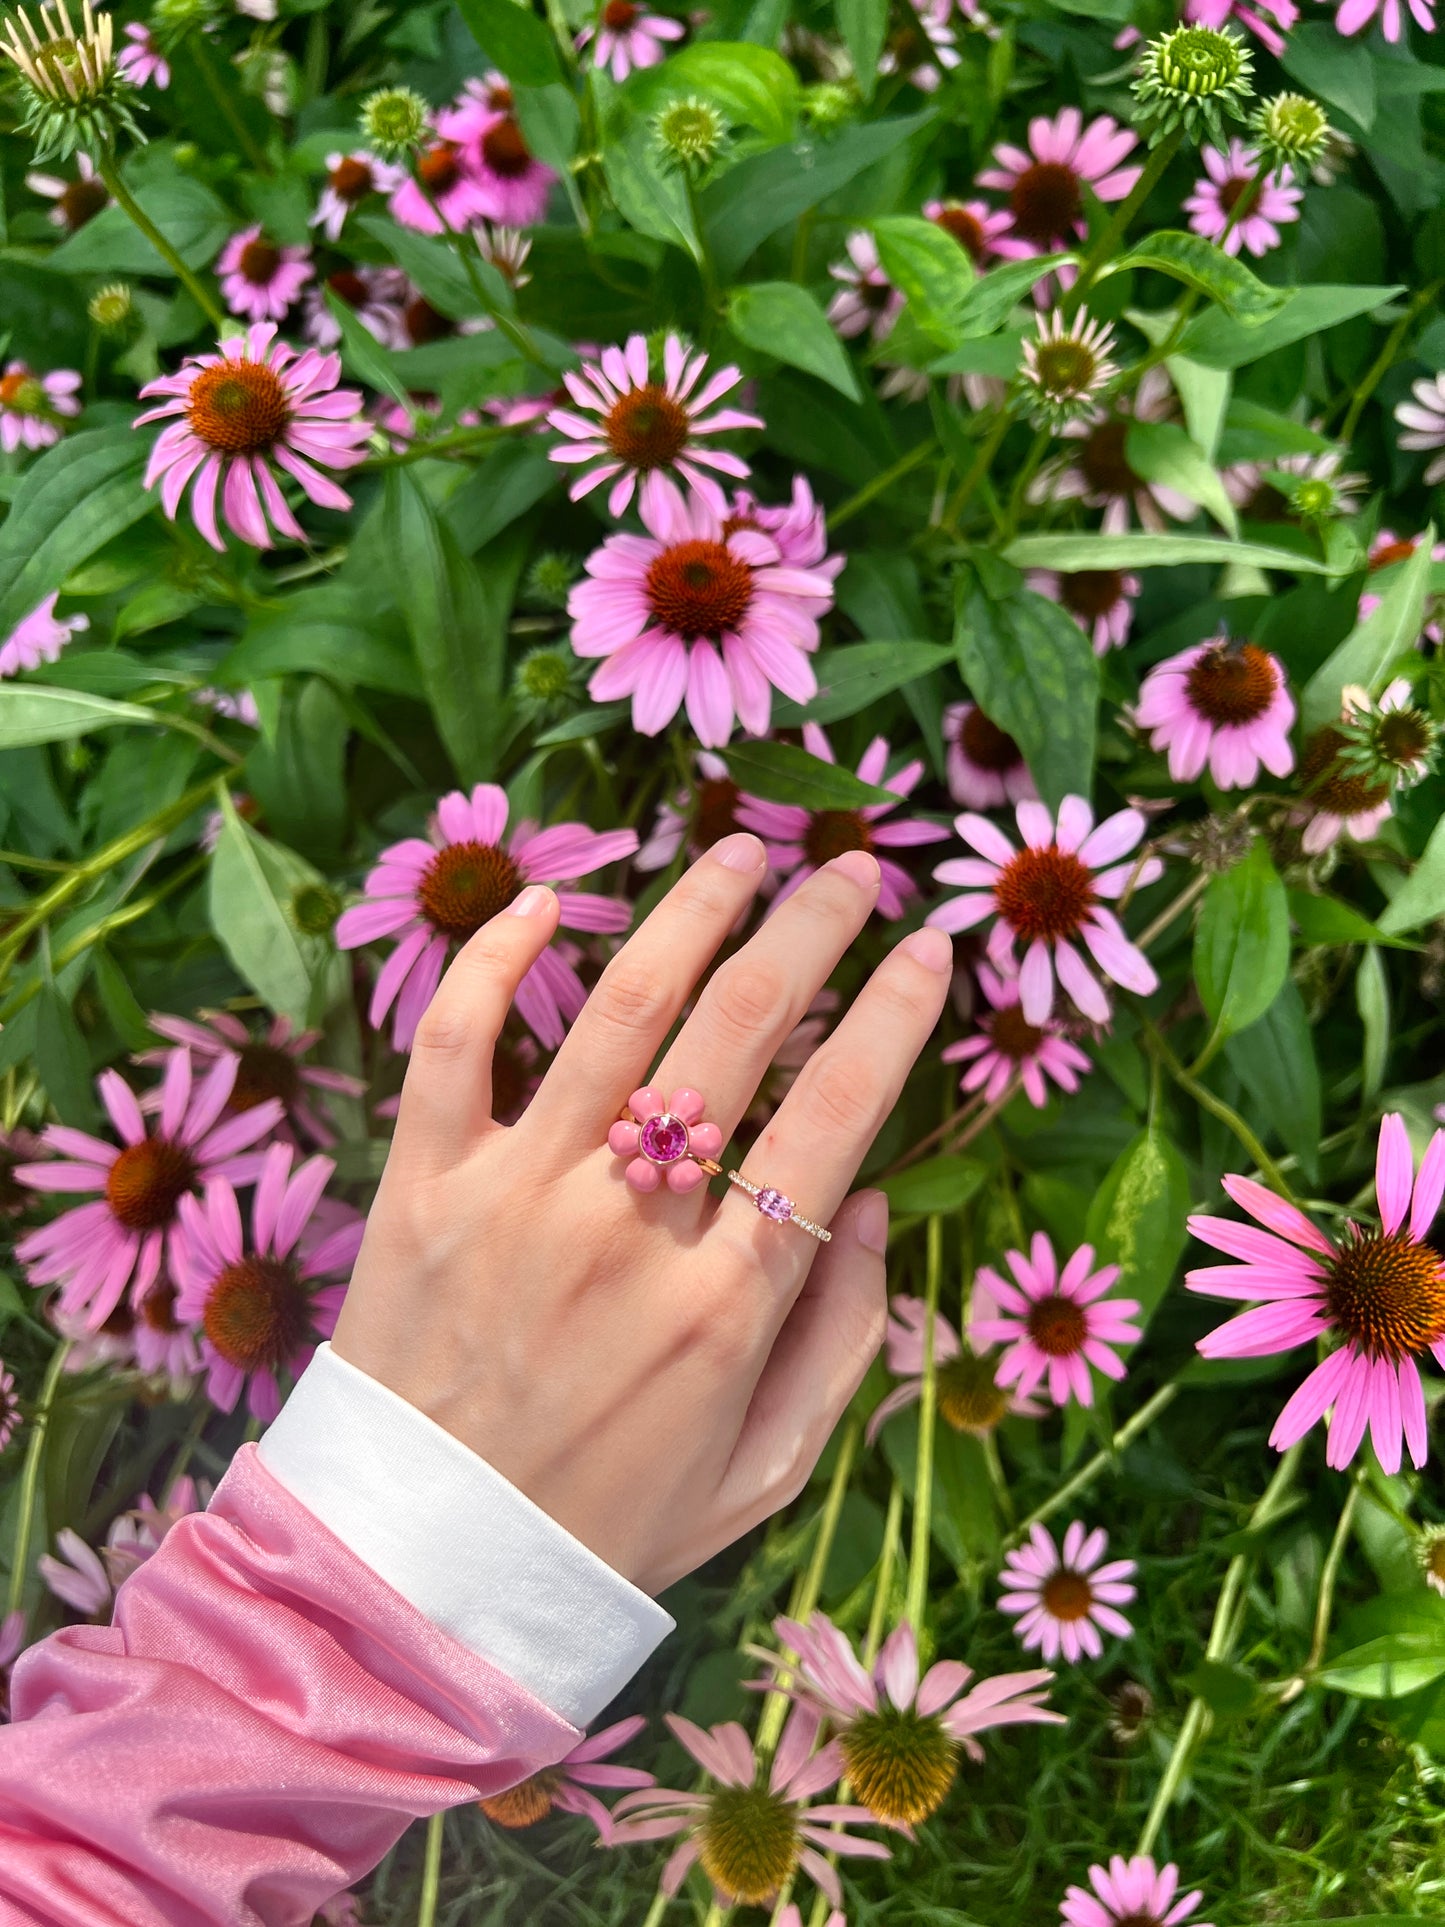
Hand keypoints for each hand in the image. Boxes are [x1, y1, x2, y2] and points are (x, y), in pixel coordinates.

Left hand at [331, 833, 952, 1595]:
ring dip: (693, 907)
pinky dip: (496, 957)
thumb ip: (840, 1340)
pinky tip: (546, 901)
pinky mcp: (420, 1186)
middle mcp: (629, 1228)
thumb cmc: (610, 1526)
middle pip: (745, 1026)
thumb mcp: (768, 1471)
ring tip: (740, 849)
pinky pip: (453, 1040)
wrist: (421, 1574)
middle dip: (815, 925)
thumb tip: (866, 1204)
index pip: (841, 1111)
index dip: (898, 1010)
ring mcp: (516, 1194)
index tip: (933, 944)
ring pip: (621, 1003)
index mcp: (727, 1303)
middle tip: (854, 868)